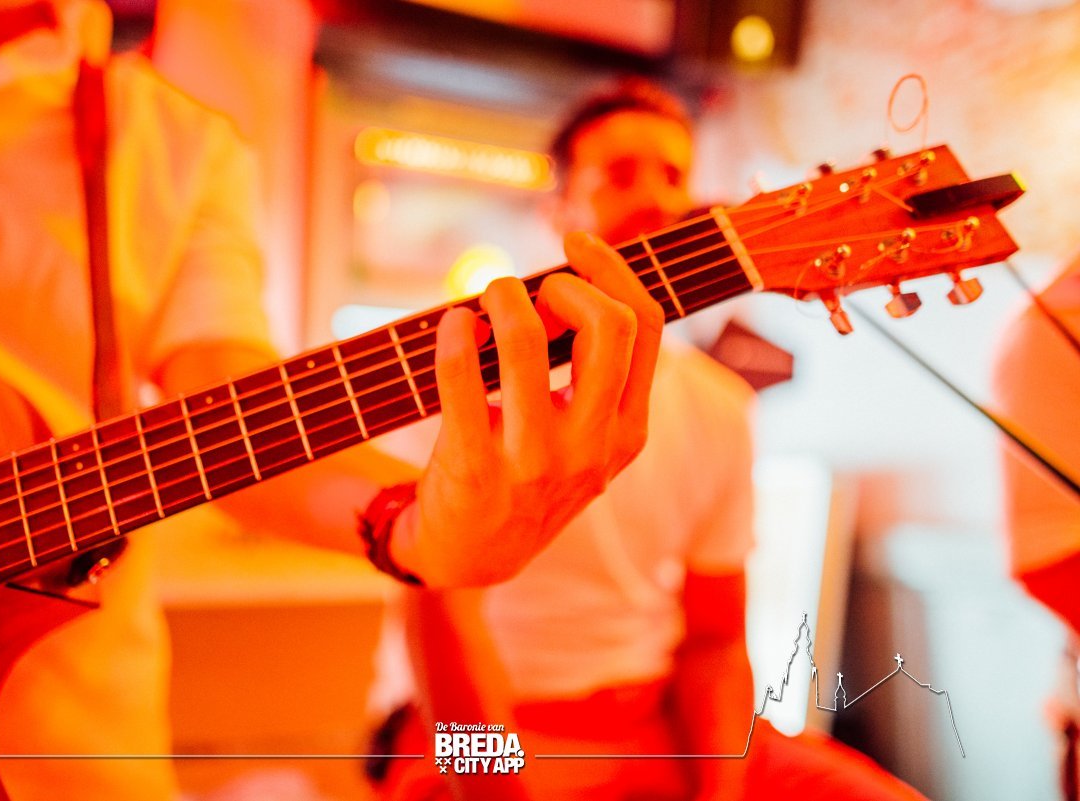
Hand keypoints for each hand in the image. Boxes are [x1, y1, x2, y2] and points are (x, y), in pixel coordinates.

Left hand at [395, 231, 663, 585]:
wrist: (472, 553)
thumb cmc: (527, 474)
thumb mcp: (582, 435)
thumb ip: (591, 373)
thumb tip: (566, 284)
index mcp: (628, 431)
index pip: (645, 327)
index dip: (612, 268)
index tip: (575, 242)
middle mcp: (593, 447)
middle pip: (608, 326)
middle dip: (566, 284)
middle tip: (528, 289)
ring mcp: (536, 463)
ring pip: (531, 344)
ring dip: (503, 298)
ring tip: (487, 298)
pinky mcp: (477, 470)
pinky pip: (463, 380)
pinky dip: (455, 335)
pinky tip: (452, 324)